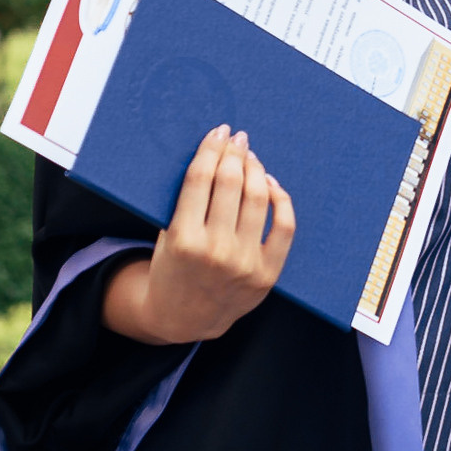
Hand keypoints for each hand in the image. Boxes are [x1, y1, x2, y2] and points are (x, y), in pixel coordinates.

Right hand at [103, 125, 296, 344]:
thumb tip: (211, 153)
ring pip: (258, 199)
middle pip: (230, 183)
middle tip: (236, 138)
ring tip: (250, 157)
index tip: (218, 133)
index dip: (211, 149)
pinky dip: (280, 198)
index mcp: (184, 239)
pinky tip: (270, 184)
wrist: (185, 317)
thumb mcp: (166, 237)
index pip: (200, 179)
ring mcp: (245, 263)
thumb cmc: (173, 269)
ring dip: (255, 170)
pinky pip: (284, 226)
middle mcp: (216, 251)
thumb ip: (184, 203)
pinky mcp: (267, 272)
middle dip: (234, 153)